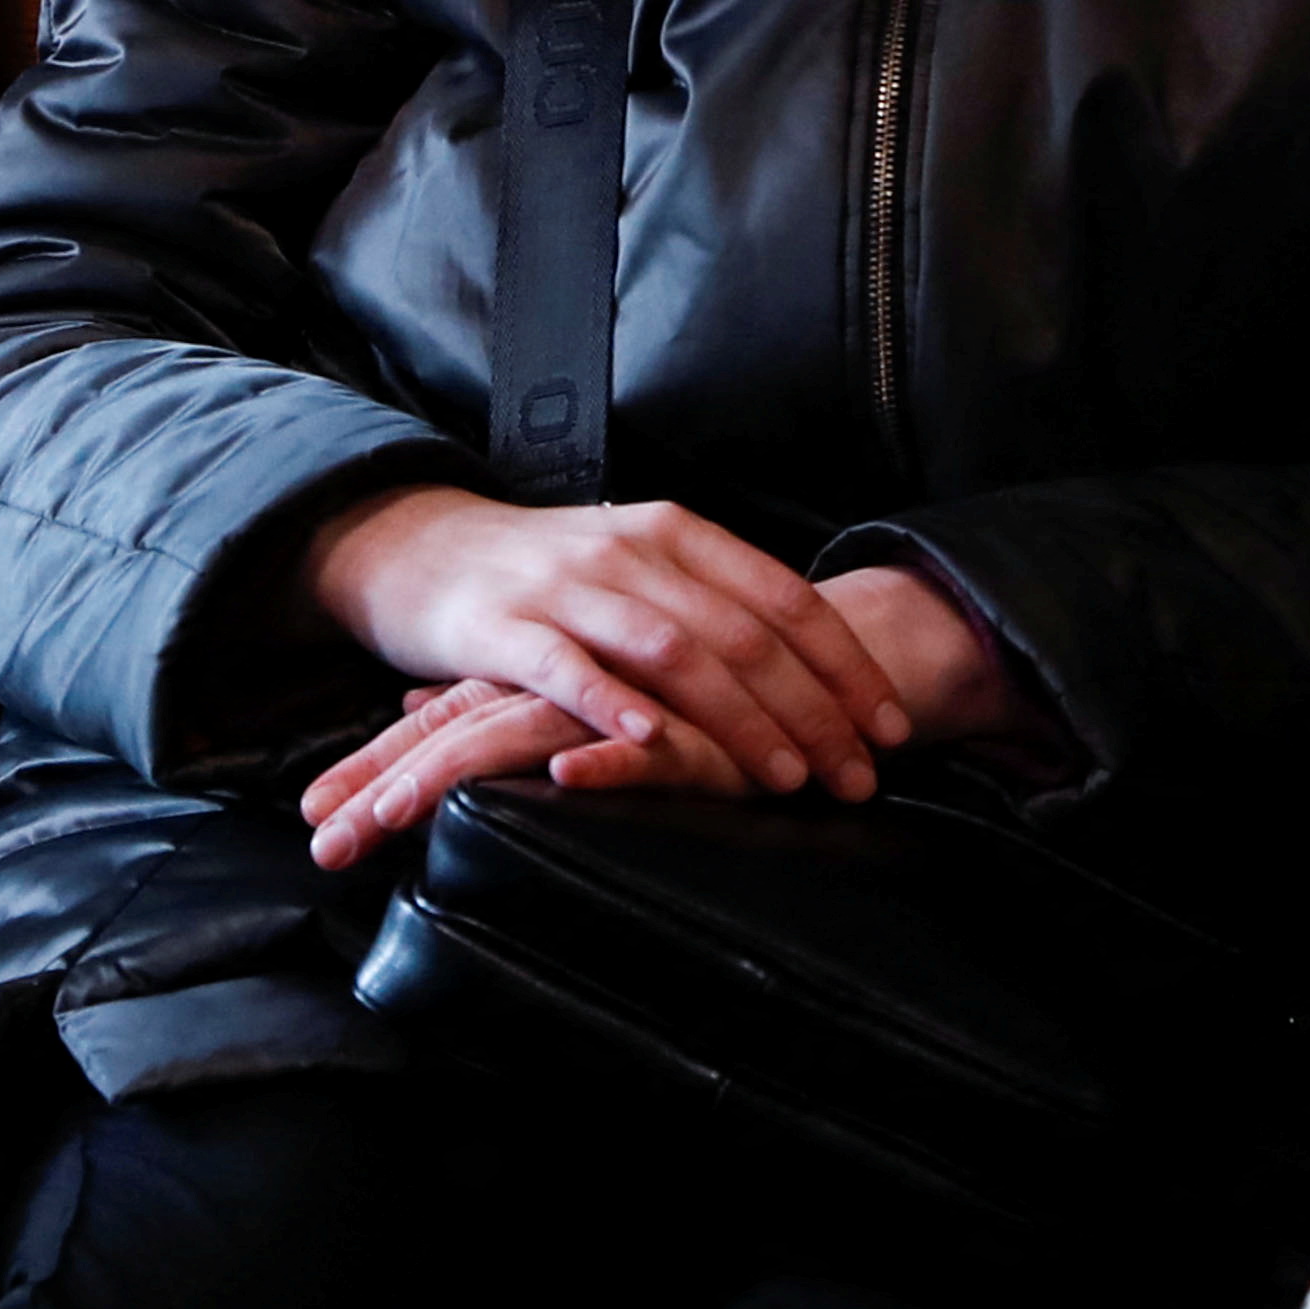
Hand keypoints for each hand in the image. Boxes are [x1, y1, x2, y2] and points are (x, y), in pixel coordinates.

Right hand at [300, 487, 917, 804]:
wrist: (419, 547)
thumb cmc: (544, 573)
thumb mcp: (639, 566)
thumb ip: (711, 604)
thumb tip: (811, 669)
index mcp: (676, 533)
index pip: (782, 596)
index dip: (844, 663)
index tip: (890, 724)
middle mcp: (630, 551)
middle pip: (741, 634)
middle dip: (810, 710)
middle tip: (856, 775)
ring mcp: (566, 587)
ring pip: (670, 652)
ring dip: (737, 718)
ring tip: (784, 775)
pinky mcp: (502, 627)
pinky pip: (565, 666)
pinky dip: (612, 703)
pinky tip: (651, 740)